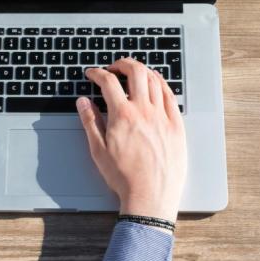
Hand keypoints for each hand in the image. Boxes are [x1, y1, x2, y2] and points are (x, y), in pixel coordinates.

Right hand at [77, 58, 186, 224]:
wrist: (150, 197)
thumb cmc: (124, 178)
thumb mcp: (98, 150)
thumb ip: (90, 122)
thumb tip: (83, 102)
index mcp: (122, 115)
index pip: (108, 82)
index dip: (97, 73)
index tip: (92, 73)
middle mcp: (144, 111)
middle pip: (135, 72)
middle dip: (122, 63)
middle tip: (114, 67)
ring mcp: (163, 117)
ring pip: (155, 80)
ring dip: (142, 70)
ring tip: (134, 73)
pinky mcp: (176, 125)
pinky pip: (170, 96)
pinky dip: (162, 84)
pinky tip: (156, 83)